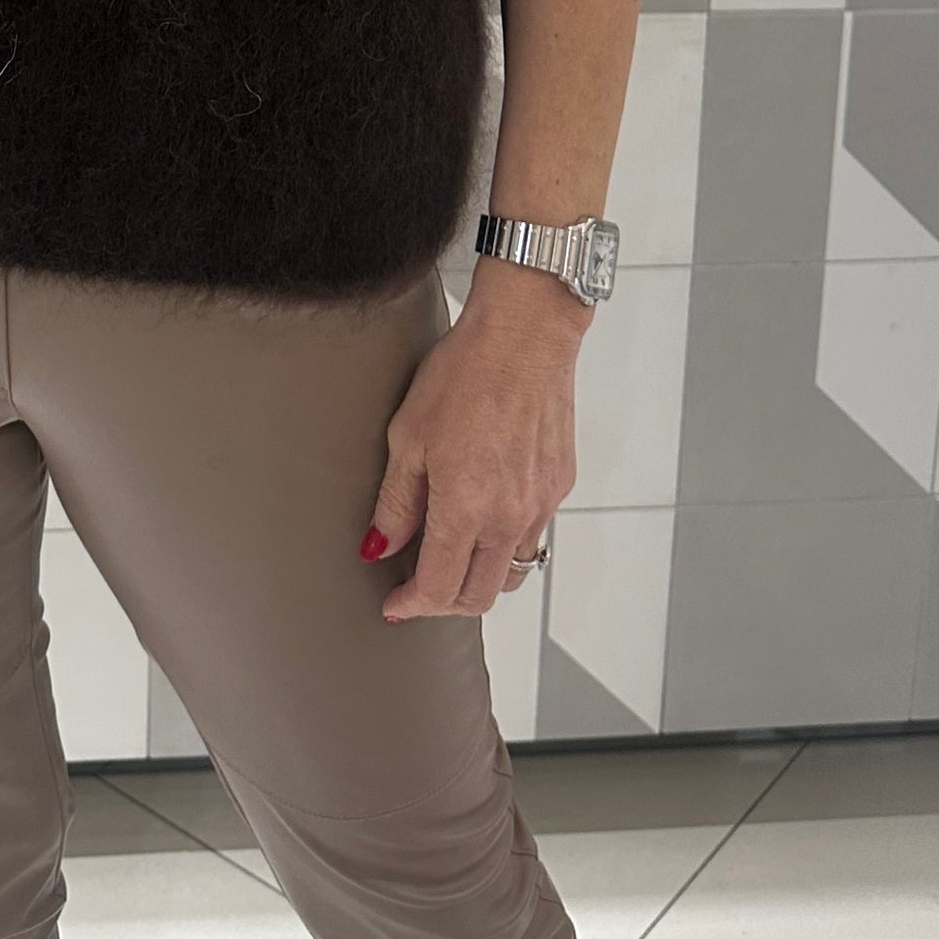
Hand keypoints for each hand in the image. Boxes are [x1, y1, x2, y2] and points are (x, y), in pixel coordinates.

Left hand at [360, 260, 583, 617]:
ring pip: (512, 571)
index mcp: (467, 507)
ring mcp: (541, 503)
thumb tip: (378, 548)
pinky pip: (534, 534)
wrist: (525, 333)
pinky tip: (485, 515)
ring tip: (450, 555)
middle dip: (444, 603)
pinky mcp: (560, 484)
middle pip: (480, 595)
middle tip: (417, 587)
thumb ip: (396, 502)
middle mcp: (510, 516)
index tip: (394, 604)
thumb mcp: (409, 435)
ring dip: (479, 577)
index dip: (412, 606)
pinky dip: (506, 542)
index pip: (440, 588)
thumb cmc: (464, 372)